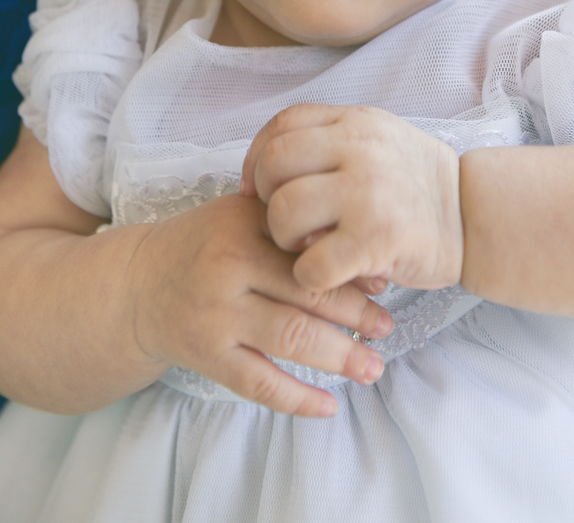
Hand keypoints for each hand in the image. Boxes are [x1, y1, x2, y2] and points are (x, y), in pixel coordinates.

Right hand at [127, 193, 392, 416]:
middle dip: (357, 314)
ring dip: (339, 356)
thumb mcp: (244, 216)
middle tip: (387, 327)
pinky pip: (259, 383)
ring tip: (373, 367)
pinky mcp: (206, 356)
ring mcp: (216, 315)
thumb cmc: (207, 245)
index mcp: (243, 224)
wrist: (139, 284)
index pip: (309, 247)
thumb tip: (364, 266)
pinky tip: (328, 405)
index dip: (351, 268)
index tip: (383, 283)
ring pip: (291, 338)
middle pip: (307, 293)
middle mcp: (228, 267)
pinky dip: (297, 398)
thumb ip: (294, 229)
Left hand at [240, 104, 463, 293]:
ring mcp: (367, 193)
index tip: (255, 188)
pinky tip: (328, 274)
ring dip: (285, 240)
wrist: (475, 216)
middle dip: (267, 200)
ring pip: (284, 212)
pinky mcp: (375, 239)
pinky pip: (309, 264)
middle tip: (286, 224)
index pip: (282, 125)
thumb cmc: (419, 184)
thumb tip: (266, 170)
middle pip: (275, 166)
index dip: (257, 158)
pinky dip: (309, 277)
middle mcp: (359, 149)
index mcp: (356, 122)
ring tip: (308, 248)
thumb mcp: (380, 139)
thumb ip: (331, 142)